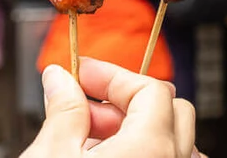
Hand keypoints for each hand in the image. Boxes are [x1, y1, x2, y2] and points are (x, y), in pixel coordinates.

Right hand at [22, 57, 203, 157]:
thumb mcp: (51, 154)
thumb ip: (64, 110)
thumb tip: (60, 78)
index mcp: (152, 147)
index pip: (152, 88)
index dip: (112, 76)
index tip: (81, 75)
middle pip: (172, 110)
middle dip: (127, 101)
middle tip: (86, 106)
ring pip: (175, 142)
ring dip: (138, 130)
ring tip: (90, 141)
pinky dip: (147, 154)